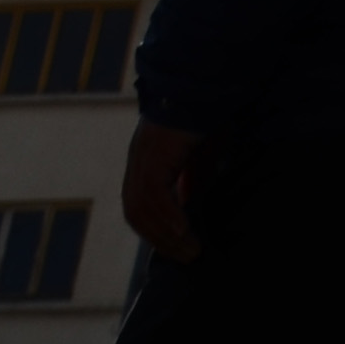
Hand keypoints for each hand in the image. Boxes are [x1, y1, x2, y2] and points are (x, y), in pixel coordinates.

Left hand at [121, 121, 200, 261]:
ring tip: (191, 250)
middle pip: (137, 215)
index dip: (155, 231)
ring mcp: (143, 158)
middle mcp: (138, 162)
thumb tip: (191, 206)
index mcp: (145, 163)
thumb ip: (194, 179)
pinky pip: (155, 196)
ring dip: (167, 235)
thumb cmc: (207, 115)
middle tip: (186, 258)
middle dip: (161, 240)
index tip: (178, 248)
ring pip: (144, 210)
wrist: (207, 85)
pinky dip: (169, 217)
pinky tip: (186, 230)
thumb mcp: (201, 155)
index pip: (140, 208)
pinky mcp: (154, 155)